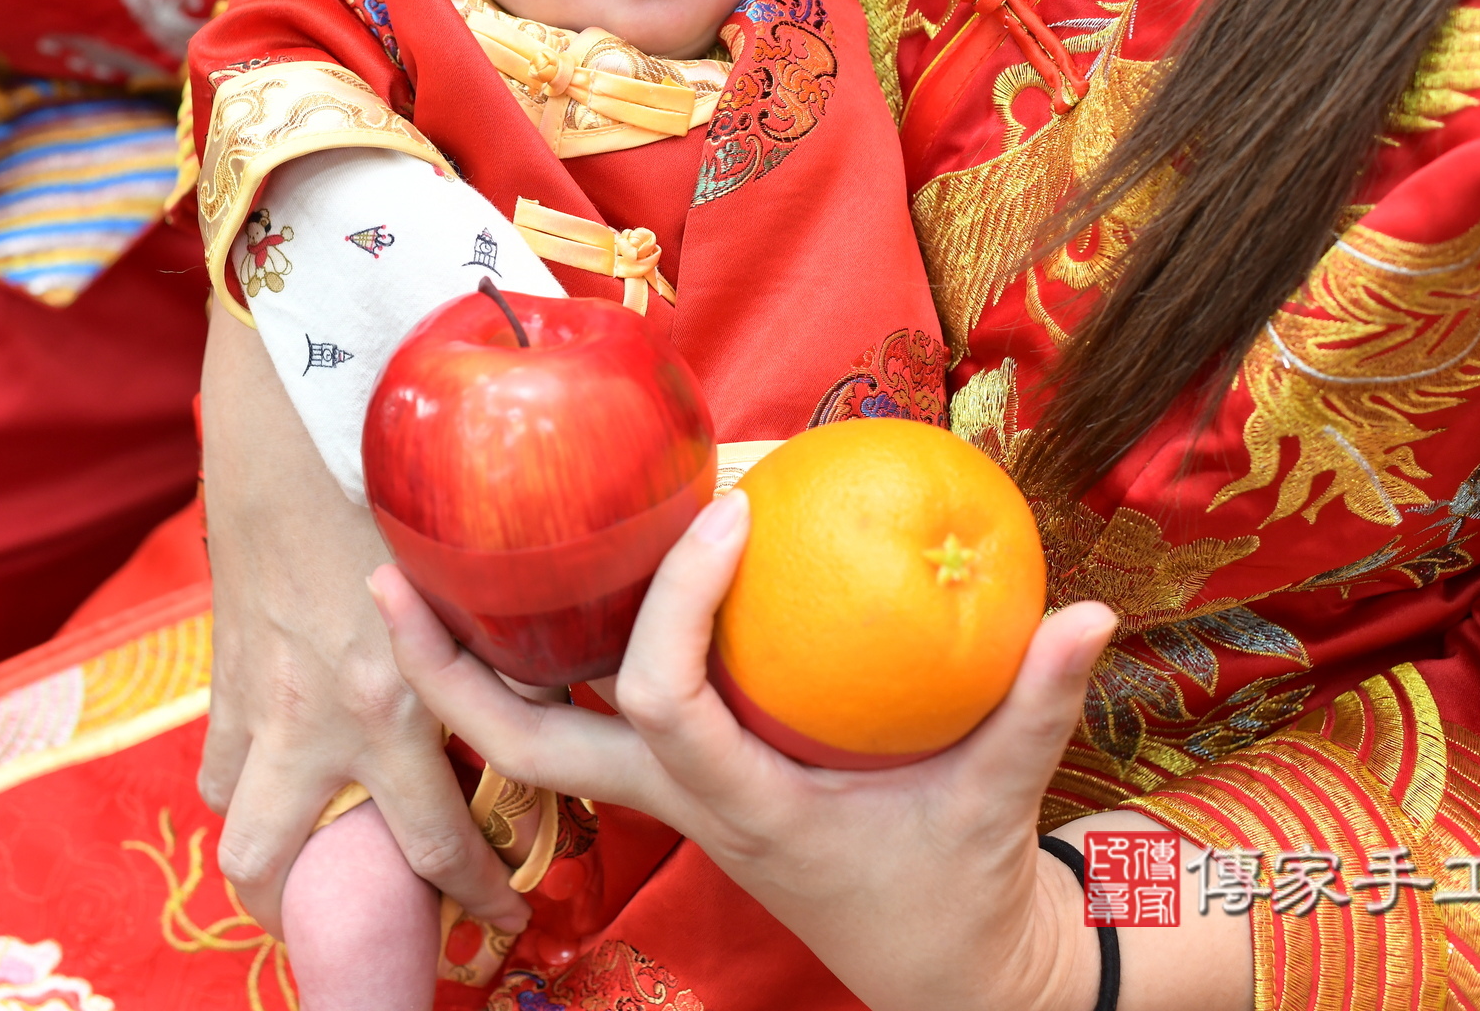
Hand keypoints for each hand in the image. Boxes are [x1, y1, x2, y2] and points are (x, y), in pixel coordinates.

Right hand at [197, 307, 528, 936]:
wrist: (291, 401)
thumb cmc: (392, 464)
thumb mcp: (475, 557)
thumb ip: (520, 625)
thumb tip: (576, 659)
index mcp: (390, 700)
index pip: (437, 843)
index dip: (474, 900)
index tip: (507, 921)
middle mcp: (312, 718)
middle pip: (282, 869)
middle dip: (315, 921)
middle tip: (366, 929)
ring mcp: (254, 693)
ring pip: (233, 818)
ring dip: (267, 851)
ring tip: (307, 864)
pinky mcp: (220, 658)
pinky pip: (214, 749)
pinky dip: (240, 771)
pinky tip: (276, 766)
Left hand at [373, 487, 1202, 1010]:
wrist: (936, 972)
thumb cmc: (955, 887)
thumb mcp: (997, 801)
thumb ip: (1036, 707)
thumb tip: (1086, 613)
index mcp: (744, 805)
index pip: (666, 704)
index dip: (676, 607)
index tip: (720, 514)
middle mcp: (680, 804)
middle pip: (525, 751)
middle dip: (449, 672)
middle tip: (393, 575)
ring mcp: (665, 802)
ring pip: (526, 747)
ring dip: (460, 672)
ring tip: (405, 578)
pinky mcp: (675, 787)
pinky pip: (576, 730)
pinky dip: (527, 675)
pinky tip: (514, 603)